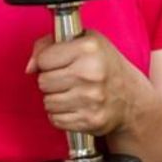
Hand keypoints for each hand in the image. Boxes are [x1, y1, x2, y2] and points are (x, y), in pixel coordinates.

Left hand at [25, 29, 141, 135]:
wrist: (131, 96)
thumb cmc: (104, 65)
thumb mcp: (82, 40)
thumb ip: (48, 44)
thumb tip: (30, 67)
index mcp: (89, 48)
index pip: (44, 59)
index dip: (47, 61)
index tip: (59, 62)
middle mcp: (91, 73)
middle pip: (43, 82)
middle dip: (50, 81)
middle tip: (67, 78)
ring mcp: (92, 99)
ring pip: (47, 102)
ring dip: (55, 99)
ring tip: (72, 92)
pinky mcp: (91, 120)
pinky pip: (56, 120)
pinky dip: (61, 114)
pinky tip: (75, 106)